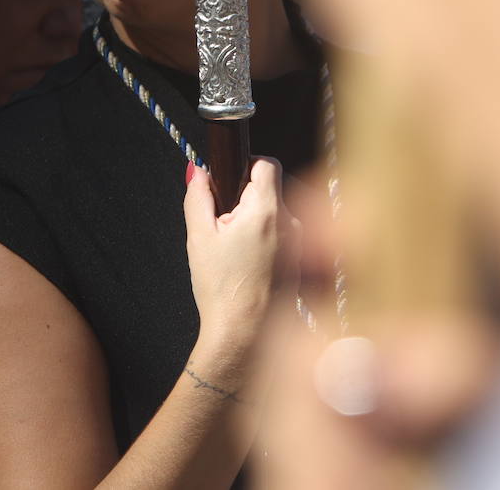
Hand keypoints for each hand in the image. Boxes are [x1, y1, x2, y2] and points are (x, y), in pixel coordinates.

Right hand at [184, 158, 301, 349]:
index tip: (229, 185)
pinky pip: (284, 236)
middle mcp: (291, 222)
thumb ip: (198, 196)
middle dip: (247, 199)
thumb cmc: (222, 288)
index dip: (245, 166)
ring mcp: (299, 243)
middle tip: (225, 226)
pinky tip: (248, 265)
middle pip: (271, 189)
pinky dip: (267, 240)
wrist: (245, 335)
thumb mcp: (199, 237)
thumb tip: (199, 170)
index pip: (267, 164)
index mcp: (268, 210)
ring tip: (235, 250)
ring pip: (277, 214)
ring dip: (257, 220)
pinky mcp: (301, 261)